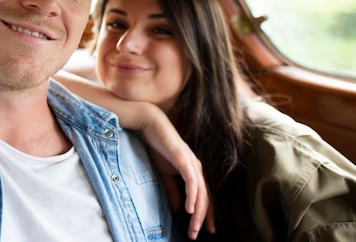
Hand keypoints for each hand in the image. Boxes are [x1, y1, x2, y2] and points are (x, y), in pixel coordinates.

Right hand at [138, 103, 215, 238]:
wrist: (151, 125)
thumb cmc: (158, 147)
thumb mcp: (164, 174)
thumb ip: (172, 191)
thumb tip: (177, 210)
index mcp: (193, 171)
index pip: (203, 196)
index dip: (205, 214)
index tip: (205, 231)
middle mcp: (196, 168)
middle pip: (205, 198)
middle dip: (202, 219)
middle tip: (196, 235)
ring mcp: (192, 163)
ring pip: (200, 193)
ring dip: (197, 212)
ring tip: (194, 228)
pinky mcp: (184, 159)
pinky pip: (191, 181)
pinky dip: (192, 196)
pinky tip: (188, 209)